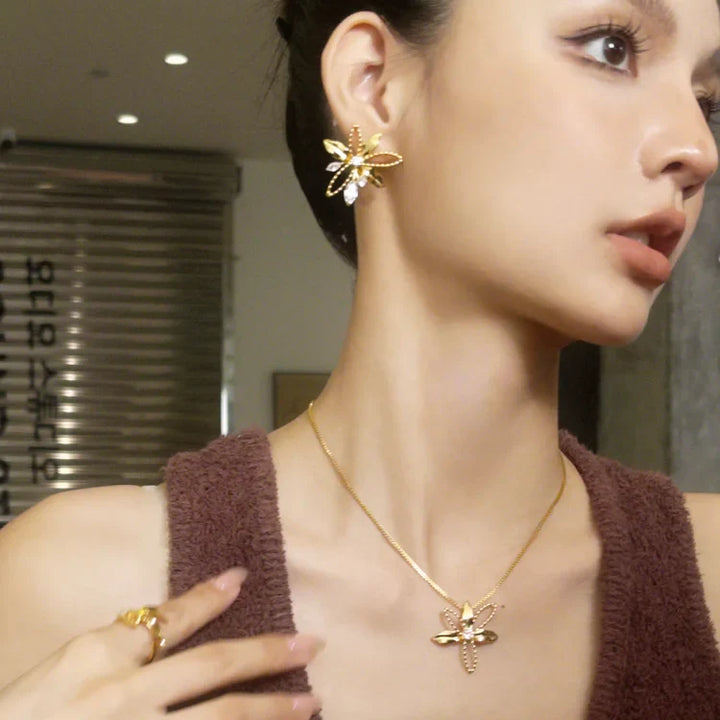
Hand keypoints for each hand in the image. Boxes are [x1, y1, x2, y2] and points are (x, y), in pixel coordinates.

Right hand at [0, 567, 323, 718]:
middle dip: (264, 654)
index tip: (242, 577)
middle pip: (210, 669)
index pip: (166, 619)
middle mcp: (126, 699)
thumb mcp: (57, 669)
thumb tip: (158, 631)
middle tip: (311, 644)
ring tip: (311, 702)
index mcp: (97, 661)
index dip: (208, 598)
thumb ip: (111, 651)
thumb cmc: (22, 714)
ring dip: (269, 711)